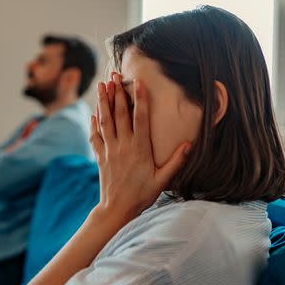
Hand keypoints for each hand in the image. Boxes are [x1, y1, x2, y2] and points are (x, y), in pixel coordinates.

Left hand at [89, 74, 191, 223]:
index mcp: (140, 149)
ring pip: (105, 121)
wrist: (117, 210)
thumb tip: (190, 144)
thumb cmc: (142, 195)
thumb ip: (176, 161)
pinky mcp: (101, 157)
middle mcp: (123, 146)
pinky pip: (95, 136)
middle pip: (119, 114)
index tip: (138, 82)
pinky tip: (94, 113)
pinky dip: (94, 123)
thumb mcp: (162, 180)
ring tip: (101, 85)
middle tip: (114, 75)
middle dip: (117, 93)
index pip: (140, 118)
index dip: (140, 99)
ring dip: (103, 102)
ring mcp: (110, 150)